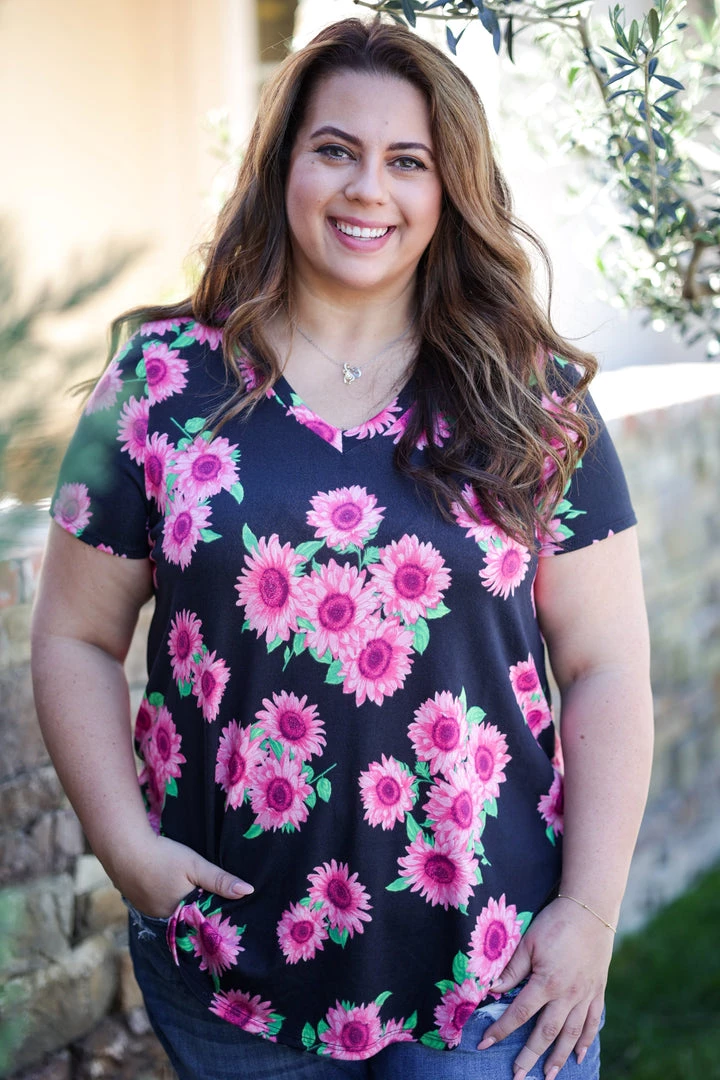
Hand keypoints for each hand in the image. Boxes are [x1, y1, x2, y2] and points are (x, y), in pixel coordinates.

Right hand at [112, 832, 253, 918]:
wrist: (123, 849)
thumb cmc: (163, 857)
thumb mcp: (195, 865)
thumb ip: (220, 880)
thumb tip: (248, 891)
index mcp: (180, 914)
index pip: (203, 923)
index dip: (215, 918)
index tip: (232, 916)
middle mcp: (164, 920)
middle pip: (188, 919)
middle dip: (201, 913)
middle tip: (217, 904)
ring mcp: (150, 913)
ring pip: (174, 913)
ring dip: (184, 906)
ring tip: (198, 896)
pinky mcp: (141, 903)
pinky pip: (161, 907)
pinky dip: (169, 900)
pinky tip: (174, 889)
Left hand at [477, 897, 612, 1078]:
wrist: (590, 910)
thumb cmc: (555, 922)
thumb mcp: (528, 942)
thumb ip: (512, 969)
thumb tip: (493, 991)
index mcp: (546, 982)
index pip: (519, 1013)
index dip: (500, 1030)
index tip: (485, 1044)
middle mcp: (567, 995)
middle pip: (546, 1033)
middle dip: (530, 1057)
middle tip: (518, 1076)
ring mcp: (585, 995)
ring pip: (571, 1034)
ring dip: (559, 1058)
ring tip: (548, 1076)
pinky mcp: (598, 991)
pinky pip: (593, 1022)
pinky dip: (586, 1041)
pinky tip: (580, 1056)